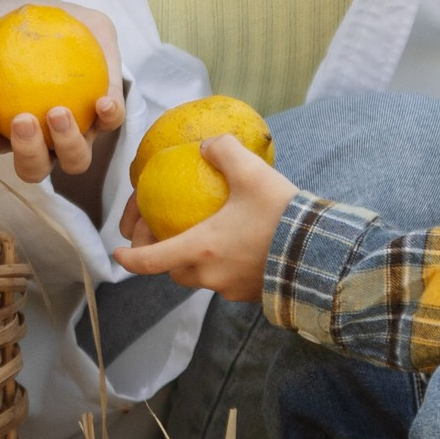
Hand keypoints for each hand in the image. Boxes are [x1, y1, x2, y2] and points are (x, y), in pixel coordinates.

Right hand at [0, 0, 124, 185]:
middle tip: (23, 119)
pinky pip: (110, 123)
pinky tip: (102, 100)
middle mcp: (39, 142)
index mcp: (2, 129)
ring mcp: (74, 135)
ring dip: (67, 143)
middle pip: (31, 168)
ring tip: (58, 112)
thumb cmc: (11, 30)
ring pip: (74, 160)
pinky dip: (108, 116)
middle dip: (27, 152)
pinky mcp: (105, 117)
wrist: (57, 15)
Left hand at [112, 135, 295, 304]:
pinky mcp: (253, 294)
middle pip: (174, 271)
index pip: (151, 261)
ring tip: (203, 239)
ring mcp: (232, 289)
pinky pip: (228, 281)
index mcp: (201, 249)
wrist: (322, 254)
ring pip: (201, 278)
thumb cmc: (282, 216)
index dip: (129, 259)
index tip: (118, 254)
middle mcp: (211, 275)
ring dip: (194, 262)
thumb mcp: (252, 173)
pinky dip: (222, 267)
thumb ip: (224, 152)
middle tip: (164, 236)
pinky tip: (238, 246)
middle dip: (163, 258)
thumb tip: (209, 144)